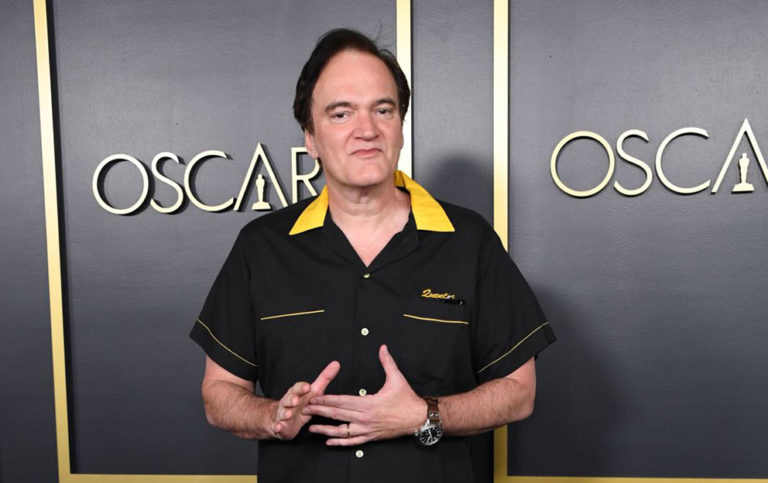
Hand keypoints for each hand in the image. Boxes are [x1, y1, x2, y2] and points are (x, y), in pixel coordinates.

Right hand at [272, 360, 339, 439]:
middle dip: (291, 399)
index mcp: (296, 393)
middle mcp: (288, 402)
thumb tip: (336, 364)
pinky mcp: (281, 426)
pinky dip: (278, 427)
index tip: (307, 387)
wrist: (286, 418)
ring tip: (288, 414)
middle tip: (295, 401)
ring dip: (285, 413)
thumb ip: (324, 379)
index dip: (302, 388)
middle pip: (288, 399)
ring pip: (282, 412)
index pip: (298, 388)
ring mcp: (283, 414)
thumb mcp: (314, 391)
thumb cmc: (302, 403)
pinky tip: (278, 427)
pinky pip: (278, 426)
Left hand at [304, 345, 425, 445]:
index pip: (341, 401)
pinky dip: (339, 442)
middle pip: (337, 415)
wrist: (418, 418)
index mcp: (369, 404)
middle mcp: (366, 418)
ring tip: (312, 427)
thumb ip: (387, 362)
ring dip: (325, 429)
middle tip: (305, 408)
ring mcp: (367, 430)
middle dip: (320, 411)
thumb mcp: (397, 378)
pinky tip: (329, 441)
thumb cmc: (407, 399)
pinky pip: (352, 442)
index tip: (313, 397)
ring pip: (342, 431)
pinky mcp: (371, 437)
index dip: (326, 399)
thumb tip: (382, 347)